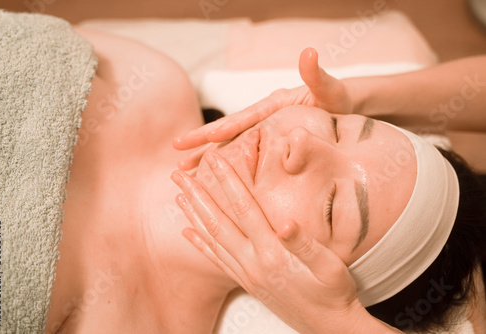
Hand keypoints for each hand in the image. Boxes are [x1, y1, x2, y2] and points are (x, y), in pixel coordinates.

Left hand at [170, 152, 371, 333]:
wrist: (328, 328)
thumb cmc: (333, 293)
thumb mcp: (329, 267)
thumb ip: (305, 245)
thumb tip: (287, 223)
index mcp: (273, 252)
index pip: (244, 208)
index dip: (227, 181)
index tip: (213, 159)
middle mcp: (253, 262)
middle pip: (218, 221)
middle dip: (198, 194)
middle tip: (178, 174)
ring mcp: (247, 274)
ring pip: (212, 239)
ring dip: (194, 215)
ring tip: (178, 195)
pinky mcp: (246, 283)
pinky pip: (216, 260)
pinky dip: (200, 244)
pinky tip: (188, 233)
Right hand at [173, 48, 353, 169]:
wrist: (345, 108)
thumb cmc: (339, 100)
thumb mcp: (330, 90)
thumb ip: (316, 75)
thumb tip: (309, 52)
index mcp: (271, 106)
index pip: (240, 120)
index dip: (218, 130)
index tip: (194, 141)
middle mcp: (262, 117)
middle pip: (227, 133)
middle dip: (201, 146)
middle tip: (177, 160)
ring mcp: (263, 130)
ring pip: (231, 146)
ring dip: (208, 159)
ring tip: (186, 172)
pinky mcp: (268, 142)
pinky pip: (244, 154)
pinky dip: (228, 166)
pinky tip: (216, 180)